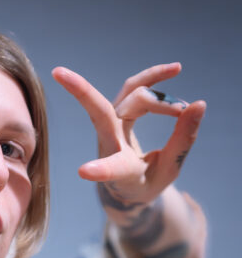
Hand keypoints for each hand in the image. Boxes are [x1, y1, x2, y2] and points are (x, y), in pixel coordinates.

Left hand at [52, 62, 205, 207]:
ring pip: (129, 94)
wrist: (126, 187)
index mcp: (121, 171)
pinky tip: (173, 70)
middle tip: (58, 72)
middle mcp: (109, 144)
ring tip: (181, 94)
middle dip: (80, 92)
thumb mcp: (169, 170)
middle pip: (100, 112)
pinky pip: (134, 89)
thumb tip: (199, 104)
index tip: (83, 172)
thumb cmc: (146, 183)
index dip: (101, 170)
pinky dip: (153, 79)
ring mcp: (110, 126)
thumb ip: (183, 140)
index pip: (111, 168)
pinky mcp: (116, 114)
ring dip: (157, 89)